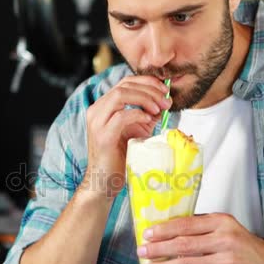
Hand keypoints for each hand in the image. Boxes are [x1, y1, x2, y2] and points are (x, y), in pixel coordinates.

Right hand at [82, 75, 171, 198]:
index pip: (125, 82)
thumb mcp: (136, 130)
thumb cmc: (120, 157)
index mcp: (103, 106)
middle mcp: (97, 110)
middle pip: (124, 85)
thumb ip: (147, 115)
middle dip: (149, 89)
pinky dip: (138, 114)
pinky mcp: (103, 135)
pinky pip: (121, 116)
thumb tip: (165, 102)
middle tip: (166, 100)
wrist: (104, 181)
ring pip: (121, 95)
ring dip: (145, 98)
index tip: (165, 90)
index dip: (146, 82)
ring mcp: (97, 122)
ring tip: (159, 108)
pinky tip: (149, 120)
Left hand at [138, 213, 263, 263]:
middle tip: (142, 252)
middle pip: (184, 246)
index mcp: (221, 223)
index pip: (186, 225)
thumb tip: (166, 228)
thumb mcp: (223, 225)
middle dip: (159, 250)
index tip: (147, 234)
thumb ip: (199, 225)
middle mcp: (224, 241)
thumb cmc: (240, 242)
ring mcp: (226, 263)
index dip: (163, 230)